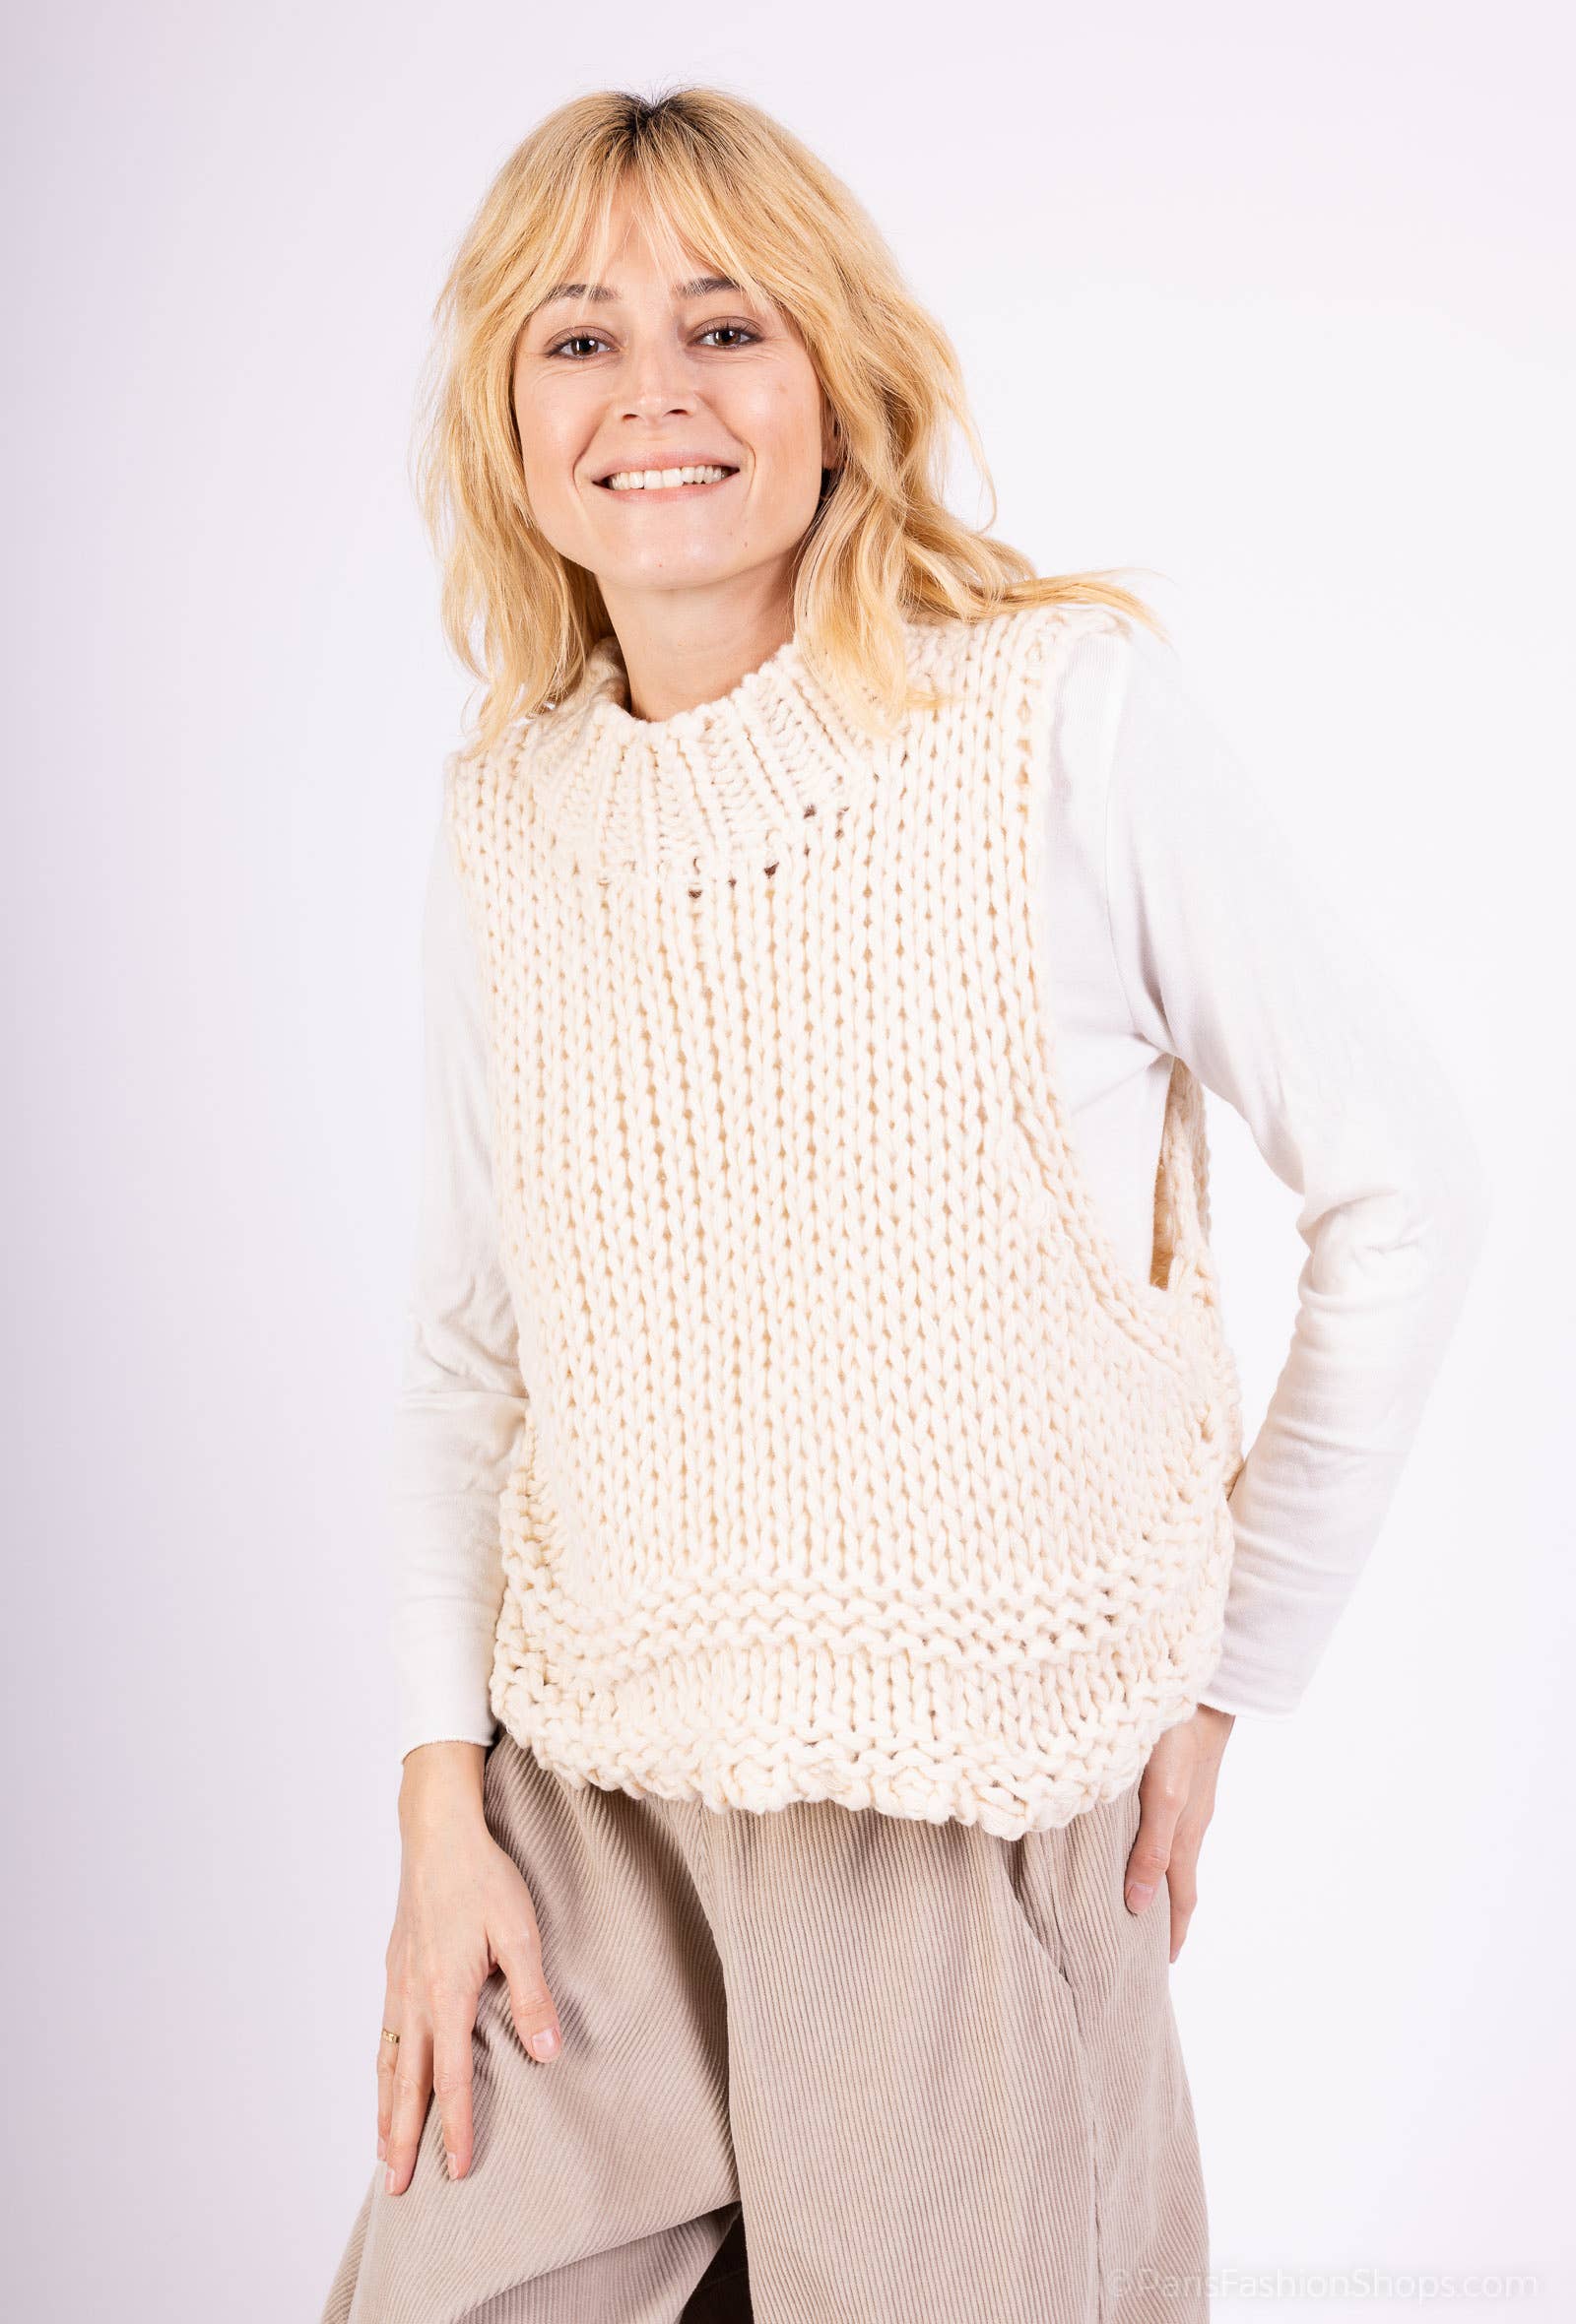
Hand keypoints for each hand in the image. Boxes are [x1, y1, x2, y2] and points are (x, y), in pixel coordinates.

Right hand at [379, 1743, 563, 2194]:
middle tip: (396, 2188)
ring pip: (387, 2061)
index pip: (449, 2078)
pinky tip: (385, 2078)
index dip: (454, 2126)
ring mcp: (398, 1983)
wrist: (438, 1833)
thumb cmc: (483, 1879)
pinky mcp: (394, 1967)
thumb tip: (547, 2054)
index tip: (458, 2168)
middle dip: (402, 2138)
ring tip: (383, 2150)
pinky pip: (382, 2033)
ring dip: (385, 2110)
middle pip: (405, 2083)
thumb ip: (532, 1995)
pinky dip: (380, 2069)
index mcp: (446, 1994)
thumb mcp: (520, 1932)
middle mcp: (413, 1997)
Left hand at [1124, 1702, 1234, 1963]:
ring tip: (1136, 1899)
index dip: (1173, 1932)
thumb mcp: (1163, 1794)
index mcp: (1186, 1833)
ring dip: (1159, 1878)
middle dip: (1165, 1912)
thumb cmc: (1178, 1736)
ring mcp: (1186, 1796)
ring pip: (1171, 1850)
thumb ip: (1151, 1845)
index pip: (1181, 1897)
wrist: (1203, 1682)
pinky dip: (1156, 1846)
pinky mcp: (1179, 1774)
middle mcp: (1190, 1820)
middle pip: (1177, 1878)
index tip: (1161, 1966)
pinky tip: (1137, 1839)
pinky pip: (1167, 1824)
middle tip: (1144, 1943)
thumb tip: (1137, 1904)